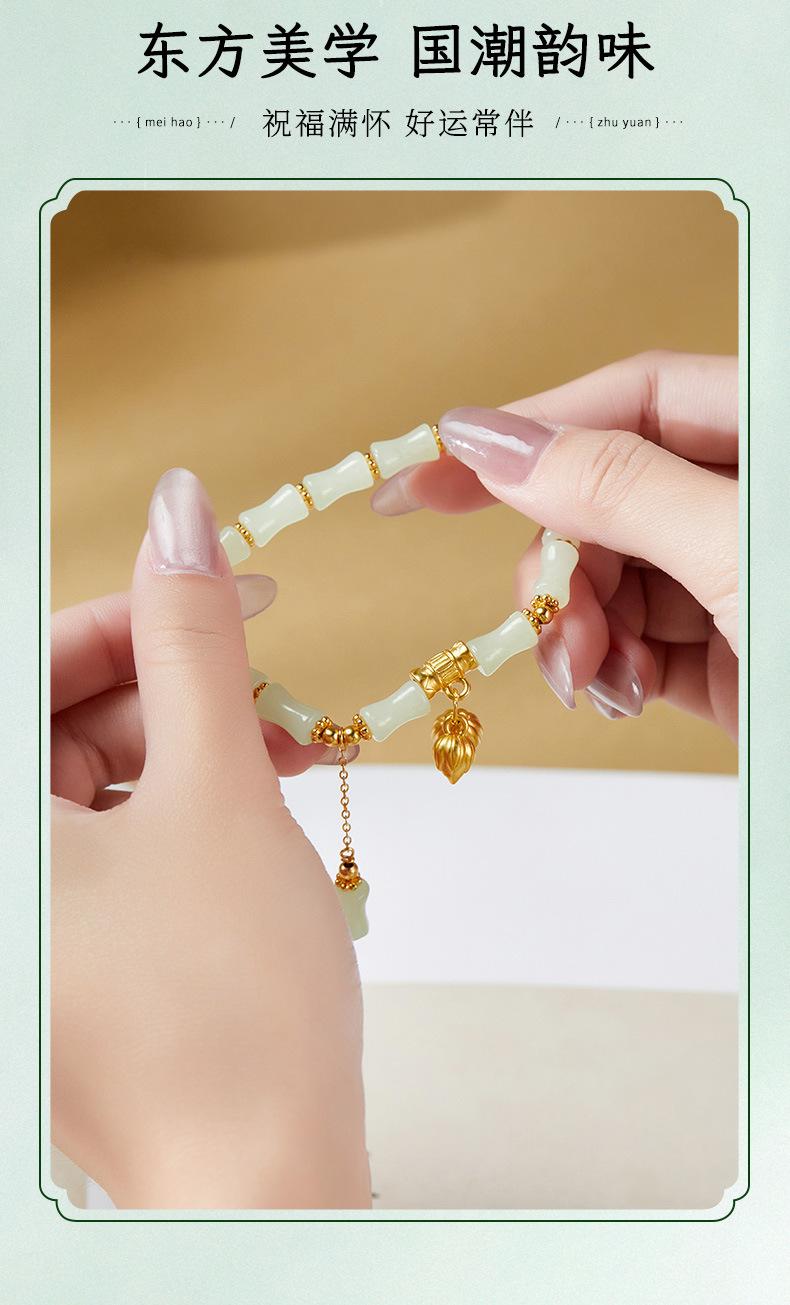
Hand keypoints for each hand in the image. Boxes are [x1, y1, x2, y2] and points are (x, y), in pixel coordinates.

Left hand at [52, 469, 369, 1208]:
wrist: (265, 1179)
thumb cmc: (235, 1008)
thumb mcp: (220, 788)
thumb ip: (194, 640)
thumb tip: (182, 519)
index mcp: (4, 839)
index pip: (30, 672)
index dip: (125, 614)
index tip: (210, 585)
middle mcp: (2, 885)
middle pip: (61, 725)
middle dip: (172, 691)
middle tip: (270, 689)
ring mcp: (26, 927)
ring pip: (95, 782)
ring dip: (190, 751)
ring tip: (287, 756)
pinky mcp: (65, 957)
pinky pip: (109, 843)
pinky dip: (180, 812)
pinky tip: (254, 812)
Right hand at [373, 351, 737, 737]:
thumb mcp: (735, 546)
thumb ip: (621, 488)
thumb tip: (491, 441)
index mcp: (766, 434)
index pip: (633, 397)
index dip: (528, 430)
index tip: (427, 474)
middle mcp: (743, 499)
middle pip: (611, 498)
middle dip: (560, 565)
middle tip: (543, 620)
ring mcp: (738, 578)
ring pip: (616, 578)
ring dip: (579, 630)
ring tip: (589, 677)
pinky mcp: (734, 654)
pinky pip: (643, 644)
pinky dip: (613, 670)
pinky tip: (619, 695)